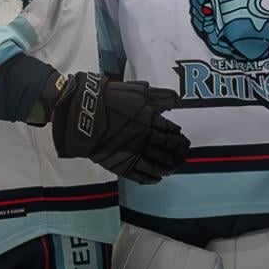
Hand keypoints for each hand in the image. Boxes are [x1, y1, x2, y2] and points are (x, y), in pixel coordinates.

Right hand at [50, 71, 189, 183]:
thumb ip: (156, 95)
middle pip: (169, 150)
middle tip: (184, 156)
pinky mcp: (123, 165)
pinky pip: (142, 175)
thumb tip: (174, 100)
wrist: (84, 115)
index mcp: (151, 120)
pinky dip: (152, 178)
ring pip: (158, 164)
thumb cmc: (108, 99)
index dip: (180, 139)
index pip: (172, 132)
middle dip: (179, 154)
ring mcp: (135, 153)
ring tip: (173, 168)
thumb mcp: (136, 90)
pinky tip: (158, 178)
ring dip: (168, 167)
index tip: (184, 142)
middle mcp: (147, 138)